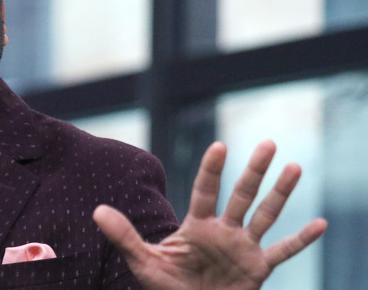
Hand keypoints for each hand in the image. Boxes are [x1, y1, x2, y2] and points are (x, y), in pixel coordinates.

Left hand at [92, 140, 326, 289]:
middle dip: (254, 170)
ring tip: (295, 167)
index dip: (212, 169)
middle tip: (269, 142)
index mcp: (196, 226)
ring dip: (280, 193)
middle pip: (241, 195)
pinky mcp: (257, 270)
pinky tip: (320, 223)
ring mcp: (242, 248)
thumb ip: (124, 235)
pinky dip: (301, 239)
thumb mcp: (143, 262)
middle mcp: (223, 231)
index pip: (205, 191)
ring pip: (264, 215)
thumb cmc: (166, 288)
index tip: (220, 145)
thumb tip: (97, 211)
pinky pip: (283, 251)